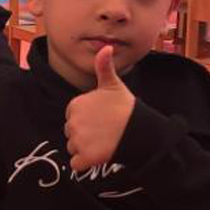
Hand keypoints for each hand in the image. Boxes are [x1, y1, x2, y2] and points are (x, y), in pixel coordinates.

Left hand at [64, 46, 135, 172]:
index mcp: (74, 105)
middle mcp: (72, 122)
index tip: (101, 119)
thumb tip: (105, 46)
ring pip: (73, 148)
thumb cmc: (125, 107)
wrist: (139, 130)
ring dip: (85, 149)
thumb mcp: (113, 85)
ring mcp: (77, 140)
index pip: (72, 117)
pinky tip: (98, 155)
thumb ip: (104, 67)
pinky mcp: (84, 157)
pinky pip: (76, 164)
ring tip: (103, 142)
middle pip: (71, 133)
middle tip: (104, 131)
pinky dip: (85, 163)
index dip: (86, 120)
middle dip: (85, 135)